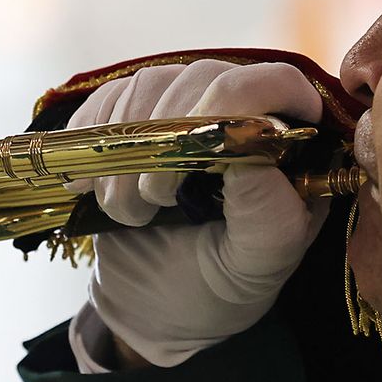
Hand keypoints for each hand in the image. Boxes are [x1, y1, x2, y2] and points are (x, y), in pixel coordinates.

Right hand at [64, 59, 329, 365]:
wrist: (156, 302)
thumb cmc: (220, 284)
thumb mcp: (256, 266)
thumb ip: (268, 220)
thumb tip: (249, 160)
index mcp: (288, 142)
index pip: (278, 84)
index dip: (243, 102)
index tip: (211, 154)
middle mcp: (239, 109)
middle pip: (204, 79)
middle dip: (171, 143)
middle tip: (159, 201)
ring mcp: (182, 104)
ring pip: (150, 86)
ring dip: (127, 152)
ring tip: (130, 210)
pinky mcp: (131, 113)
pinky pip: (106, 99)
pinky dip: (93, 143)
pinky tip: (93, 185)